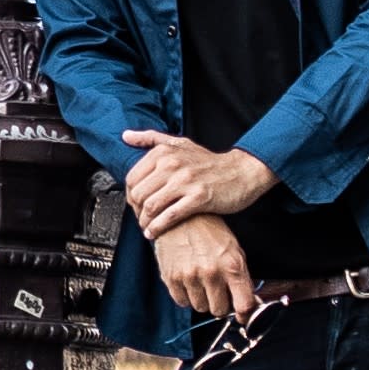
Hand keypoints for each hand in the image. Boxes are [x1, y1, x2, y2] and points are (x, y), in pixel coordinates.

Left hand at [121, 131, 277, 238]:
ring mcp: (186, 181)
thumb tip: (126, 136)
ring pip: (151, 206)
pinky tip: (155, 233)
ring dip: (145, 221)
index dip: (130, 195)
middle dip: (136, 210)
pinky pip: (170, 216)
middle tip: (140, 218)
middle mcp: (172, 164)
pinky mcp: (199, 198)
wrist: (242, 171)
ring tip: (146, 227)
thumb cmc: (210, 161)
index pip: (132, 177)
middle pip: (139, 194)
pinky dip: (158, 228)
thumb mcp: (180, 143)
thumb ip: (151, 139)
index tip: (134, 204)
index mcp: (165, 152)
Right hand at [154, 215, 257, 318]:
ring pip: (200, 307)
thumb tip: (252, 305)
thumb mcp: (234, 250)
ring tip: (201, 280)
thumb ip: (243, 278)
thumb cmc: (210, 232)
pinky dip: (186, 295)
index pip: (243, 305)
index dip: (244, 315)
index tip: (242, 316)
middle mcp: (211, 273)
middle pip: (219, 311)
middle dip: (220, 304)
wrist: (180, 216)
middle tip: (217, 291)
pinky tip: (188, 280)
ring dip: (202, 299)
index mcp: (232, 266)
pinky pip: (182, 302)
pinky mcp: (171, 277)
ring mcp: (189, 276)